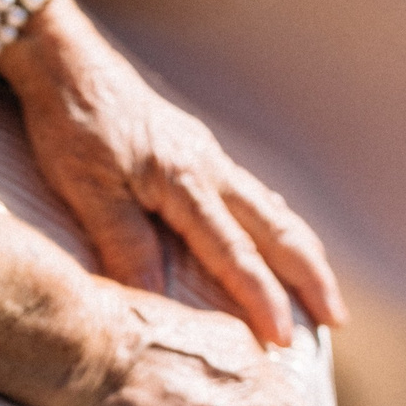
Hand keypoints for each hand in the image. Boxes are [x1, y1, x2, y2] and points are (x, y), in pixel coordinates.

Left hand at [0, 0, 344, 348]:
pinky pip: (252, 197)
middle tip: (336, 320)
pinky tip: (280, 243)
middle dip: (311, 278)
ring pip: (272, 212)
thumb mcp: (88, 191)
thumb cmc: (74, 127)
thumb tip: (156, 300)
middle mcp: (210, 171)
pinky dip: (277, 227)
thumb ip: (124, 243)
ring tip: (322, 292)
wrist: (69, 67)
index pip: (235, 254)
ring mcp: (209, 161)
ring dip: (302, 254)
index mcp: (186, 184)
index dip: (262, 299)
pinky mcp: (198, 155)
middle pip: (277, 230)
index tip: (283, 338)